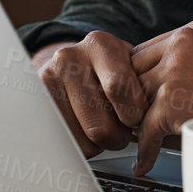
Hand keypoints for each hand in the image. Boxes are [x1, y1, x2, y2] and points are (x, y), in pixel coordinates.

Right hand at [33, 32, 147, 156]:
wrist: (71, 65)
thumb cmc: (111, 71)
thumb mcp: (131, 67)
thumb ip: (145, 86)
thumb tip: (155, 120)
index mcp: (99, 45)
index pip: (118, 87)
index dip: (133, 114)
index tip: (137, 121)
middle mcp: (69, 57)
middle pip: (99, 124)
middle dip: (118, 137)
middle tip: (122, 131)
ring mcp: (47, 80)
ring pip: (83, 139)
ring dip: (100, 144)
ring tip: (103, 127)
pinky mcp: (36, 103)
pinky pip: (66, 144)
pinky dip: (82, 147)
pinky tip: (85, 130)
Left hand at [129, 19, 192, 174]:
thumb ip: (182, 61)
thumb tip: (137, 80)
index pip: (146, 51)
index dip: (144, 77)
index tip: (142, 98)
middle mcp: (182, 42)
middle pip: (136, 70)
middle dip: (137, 97)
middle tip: (136, 120)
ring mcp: (176, 70)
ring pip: (137, 97)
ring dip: (139, 120)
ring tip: (141, 139)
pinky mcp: (172, 99)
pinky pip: (146, 127)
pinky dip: (145, 147)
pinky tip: (145, 160)